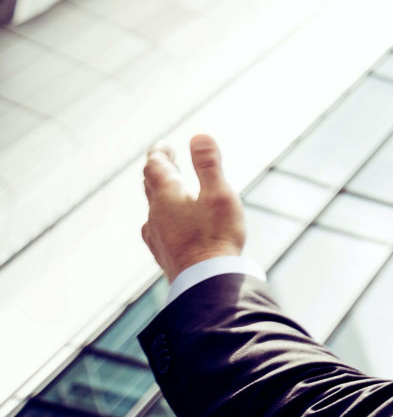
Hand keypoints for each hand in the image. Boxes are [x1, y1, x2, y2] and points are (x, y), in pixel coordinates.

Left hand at [142, 135, 246, 280]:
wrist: (206, 281)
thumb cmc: (216, 236)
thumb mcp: (219, 194)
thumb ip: (208, 165)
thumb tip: (198, 136)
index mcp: (167, 196)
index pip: (156, 166)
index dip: (159, 153)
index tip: (164, 145)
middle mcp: (156, 214)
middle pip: (150, 185)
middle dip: (158, 170)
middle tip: (166, 160)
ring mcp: (157, 235)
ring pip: (153, 208)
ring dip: (159, 194)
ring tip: (168, 190)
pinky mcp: (163, 253)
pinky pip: (156, 229)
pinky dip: (161, 218)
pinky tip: (164, 226)